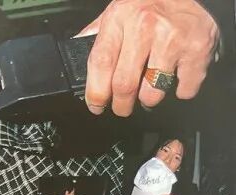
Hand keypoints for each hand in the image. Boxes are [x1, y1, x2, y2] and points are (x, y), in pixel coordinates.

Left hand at [77, 0, 218, 115]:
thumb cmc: (151, 2)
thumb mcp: (119, 10)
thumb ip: (98, 33)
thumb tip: (74, 50)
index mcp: (120, 18)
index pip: (100, 64)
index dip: (96, 93)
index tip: (96, 106)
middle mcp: (145, 27)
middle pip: (124, 86)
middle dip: (121, 106)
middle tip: (122, 107)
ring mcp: (172, 39)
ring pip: (152, 93)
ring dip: (149, 100)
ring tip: (149, 89)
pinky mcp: (197, 50)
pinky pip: (184, 90)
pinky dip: (180, 92)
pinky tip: (177, 78)